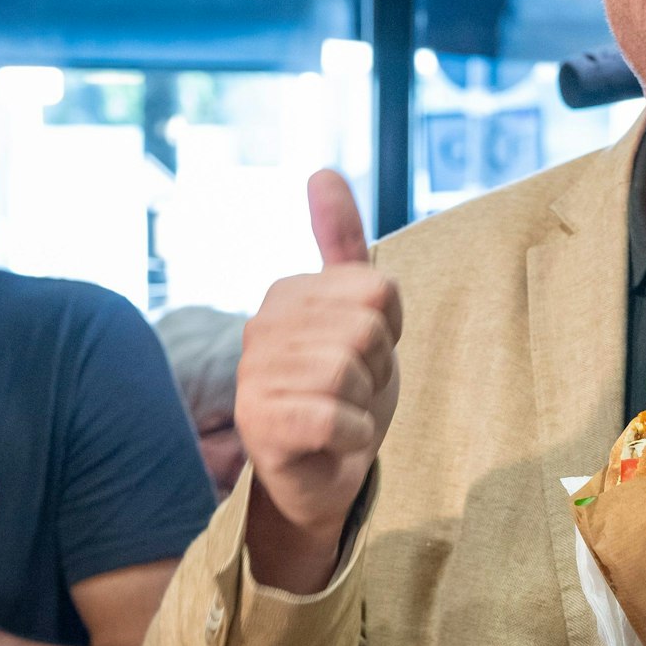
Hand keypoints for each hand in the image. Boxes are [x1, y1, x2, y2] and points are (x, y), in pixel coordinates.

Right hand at [236, 170, 400, 591]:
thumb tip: (321, 170)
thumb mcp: (359, 312)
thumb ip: (342, 243)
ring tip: (342, 415)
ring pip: (350, 371)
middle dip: (378, 371)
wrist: (320, 475)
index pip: (379, 290)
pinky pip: (336, 418)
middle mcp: (262, 326)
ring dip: (364, 406)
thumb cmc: (344, 393)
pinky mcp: (259, 424)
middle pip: (367, 329)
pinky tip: (334, 443)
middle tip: (354, 393)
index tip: (364, 358)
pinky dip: (353, 437)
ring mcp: (255, 375)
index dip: (390, 331)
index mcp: (288, 293)